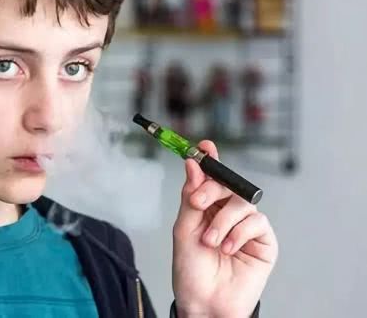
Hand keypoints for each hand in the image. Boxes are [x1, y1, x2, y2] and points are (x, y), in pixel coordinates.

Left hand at [172, 141, 277, 317]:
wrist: (205, 302)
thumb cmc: (191, 270)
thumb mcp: (184, 230)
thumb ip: (190, 197)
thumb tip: (193, 164)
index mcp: (207, 208)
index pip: (211, 179)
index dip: (209, 160)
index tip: (204, 146)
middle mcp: (227, 213)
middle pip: (227, 184)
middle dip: (212, 188)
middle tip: (197, 204)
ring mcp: (247, 226)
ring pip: (242, 202)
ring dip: (223, 221)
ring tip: (211, 242)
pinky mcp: (264, 241)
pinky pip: (257, 221)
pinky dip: (239, 233)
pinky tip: (228, 249)